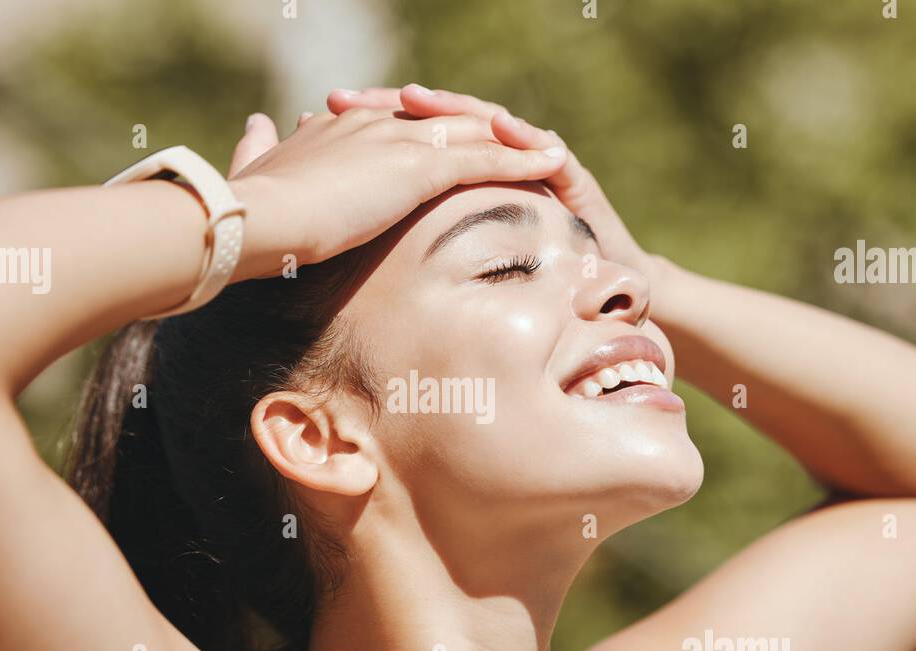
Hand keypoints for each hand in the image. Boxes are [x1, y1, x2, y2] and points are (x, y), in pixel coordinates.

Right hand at [220, 108, 567, 279]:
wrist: (255, 217)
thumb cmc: (249, 210)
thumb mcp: (257, 170)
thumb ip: (259, 150)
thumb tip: (253, 126)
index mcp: (343, 127)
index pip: (400, 125)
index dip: (433, 134)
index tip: (454, 148)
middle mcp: (378, 124)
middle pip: (445, 122)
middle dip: (483, 133)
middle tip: (519, 146)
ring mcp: (402, 143)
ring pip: (473, 134)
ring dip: (514, 142)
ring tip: (549, 153)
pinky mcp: (421, 168)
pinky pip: (485, 159)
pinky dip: (521, 159)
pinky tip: (551, 165)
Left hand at [327, 85, 655, 276]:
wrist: (596, 288)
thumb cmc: (525, 277)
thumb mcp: (457, 256)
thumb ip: (412, 236)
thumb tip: (347, 234)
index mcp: (460, 172)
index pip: (412, 134)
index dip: (367, 122)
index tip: (319, 114)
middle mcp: (493, 157)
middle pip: (441, 118)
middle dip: (395, 104)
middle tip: (348, 98)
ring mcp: (531, 159)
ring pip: (487, 122)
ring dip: (451, 109)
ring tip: (414, 100)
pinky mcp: (570, 176)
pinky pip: (541, 148)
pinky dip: (518, 137)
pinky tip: (495, 128)